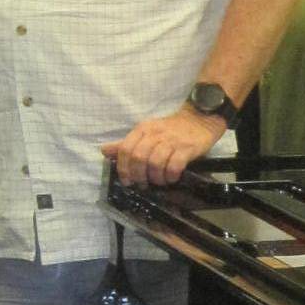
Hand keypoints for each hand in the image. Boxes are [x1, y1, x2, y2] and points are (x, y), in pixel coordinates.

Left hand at [102, 110, 226, 186]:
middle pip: (139, 158)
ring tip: (159, 181)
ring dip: (155, 178)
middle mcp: (155, 134)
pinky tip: (171, 178)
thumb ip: (126, 143)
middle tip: (143, 184)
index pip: (125, 149)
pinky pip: (174, 166)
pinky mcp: (186, 148)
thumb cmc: (170, 129)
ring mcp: (171, 141)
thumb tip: (104, 150)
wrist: (200, 119)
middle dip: (139, 175)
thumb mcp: (146, 132)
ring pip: (155, 163)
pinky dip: (170, 176)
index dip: (123, 168)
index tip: (127, 181)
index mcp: (143, 129)